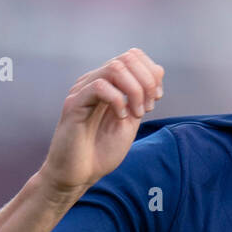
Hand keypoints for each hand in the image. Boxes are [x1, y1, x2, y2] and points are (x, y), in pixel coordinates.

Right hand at [41, 48, 164, 197]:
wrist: (78, 175)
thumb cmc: (101, 152)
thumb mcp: (130, 122)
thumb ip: (141, 98)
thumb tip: (157, 72)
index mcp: (108, 84)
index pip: (132, 55)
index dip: (151, 73)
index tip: (155, 98)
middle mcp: (94, 82)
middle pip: (127, 57)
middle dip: (146, 81)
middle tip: (147, 108)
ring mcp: (83, 91)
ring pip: (115, 68)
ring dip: (135, 91)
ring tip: (136, 114)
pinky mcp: (73, 104)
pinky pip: (99, 87)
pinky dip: (118, 101)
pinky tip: (121, 118)